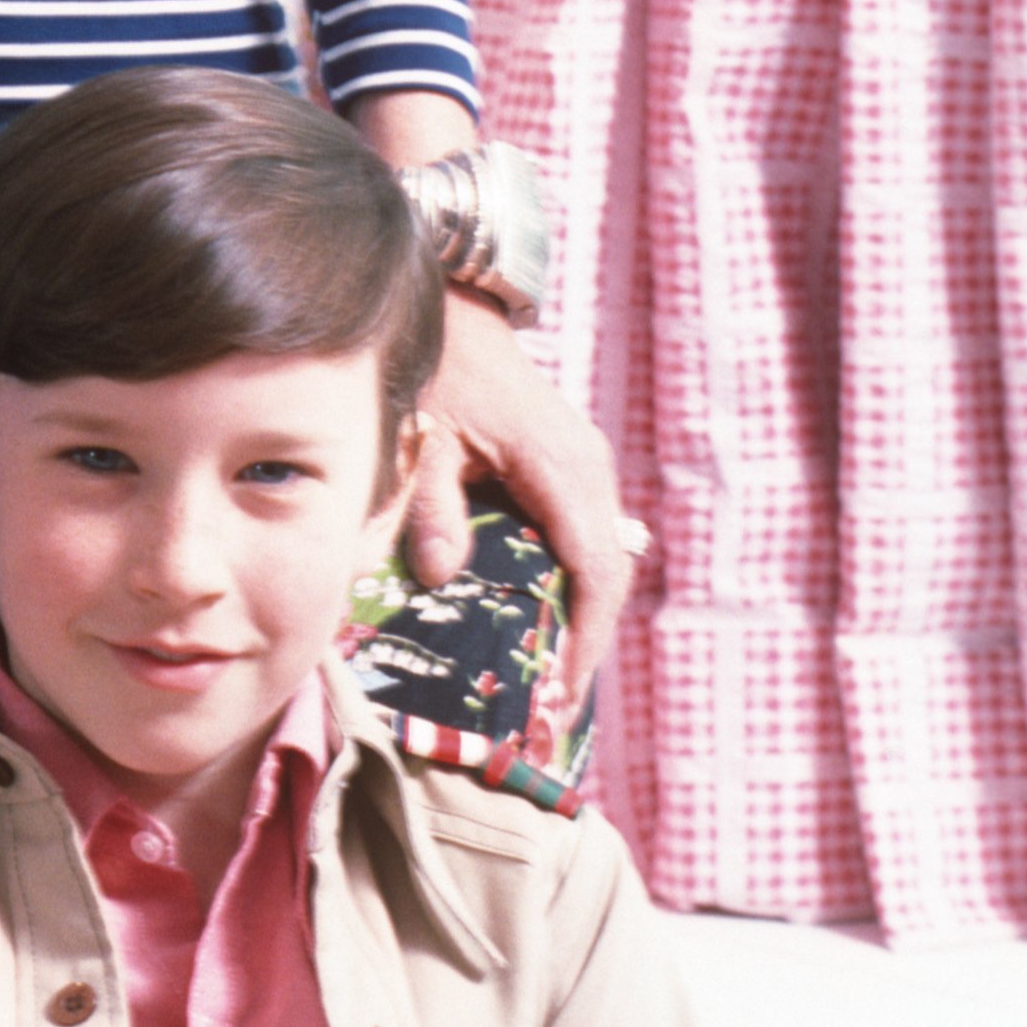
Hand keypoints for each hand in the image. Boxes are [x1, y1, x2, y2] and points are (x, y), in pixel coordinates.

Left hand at [403, 290, 636, 720]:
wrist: (455, 310)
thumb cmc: (434, 370)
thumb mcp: (420, 436)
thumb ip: (428, 503)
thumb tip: (438, 574)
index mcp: (563, 468)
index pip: (596, 571)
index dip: (585, 640)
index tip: (562, 697)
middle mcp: (590, 471)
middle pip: (606, 576)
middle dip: (583, 646)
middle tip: (550, 715)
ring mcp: (587, 470)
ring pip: (599, 562)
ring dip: (578, 622)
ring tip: (546, 688)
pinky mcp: (572, 473)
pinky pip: (583, 543)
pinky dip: (568, 590)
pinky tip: (537, 628)